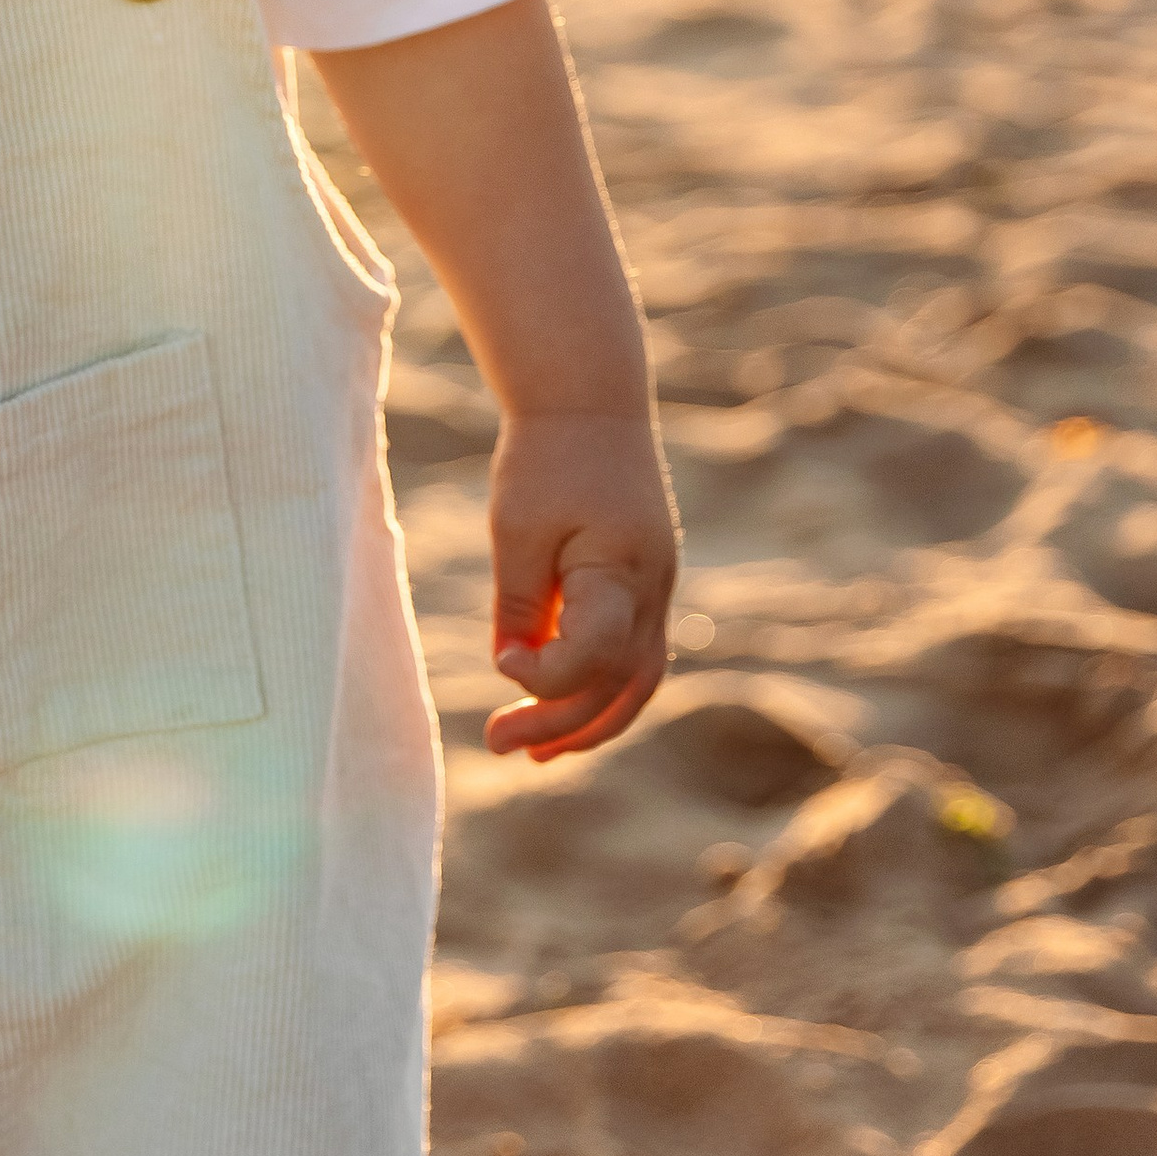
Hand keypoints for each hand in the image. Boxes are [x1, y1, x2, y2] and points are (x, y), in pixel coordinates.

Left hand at [485, 408, 679, 762]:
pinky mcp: (646, 583)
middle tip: (498, 744)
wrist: (590, 401)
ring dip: (589, 723)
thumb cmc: (546, 458)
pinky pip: (635, 655)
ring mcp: (658, 588)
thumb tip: (513, 671)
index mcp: (622, 569)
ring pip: (639, 681)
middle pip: (620, 685)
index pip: (594, 657)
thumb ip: (519, 604)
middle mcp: (654, 588)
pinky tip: (559, 707)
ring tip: (536, 754)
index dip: (544, 676)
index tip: (501, 658)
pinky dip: (601, 689)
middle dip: (562, 725)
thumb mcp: (516, 529)